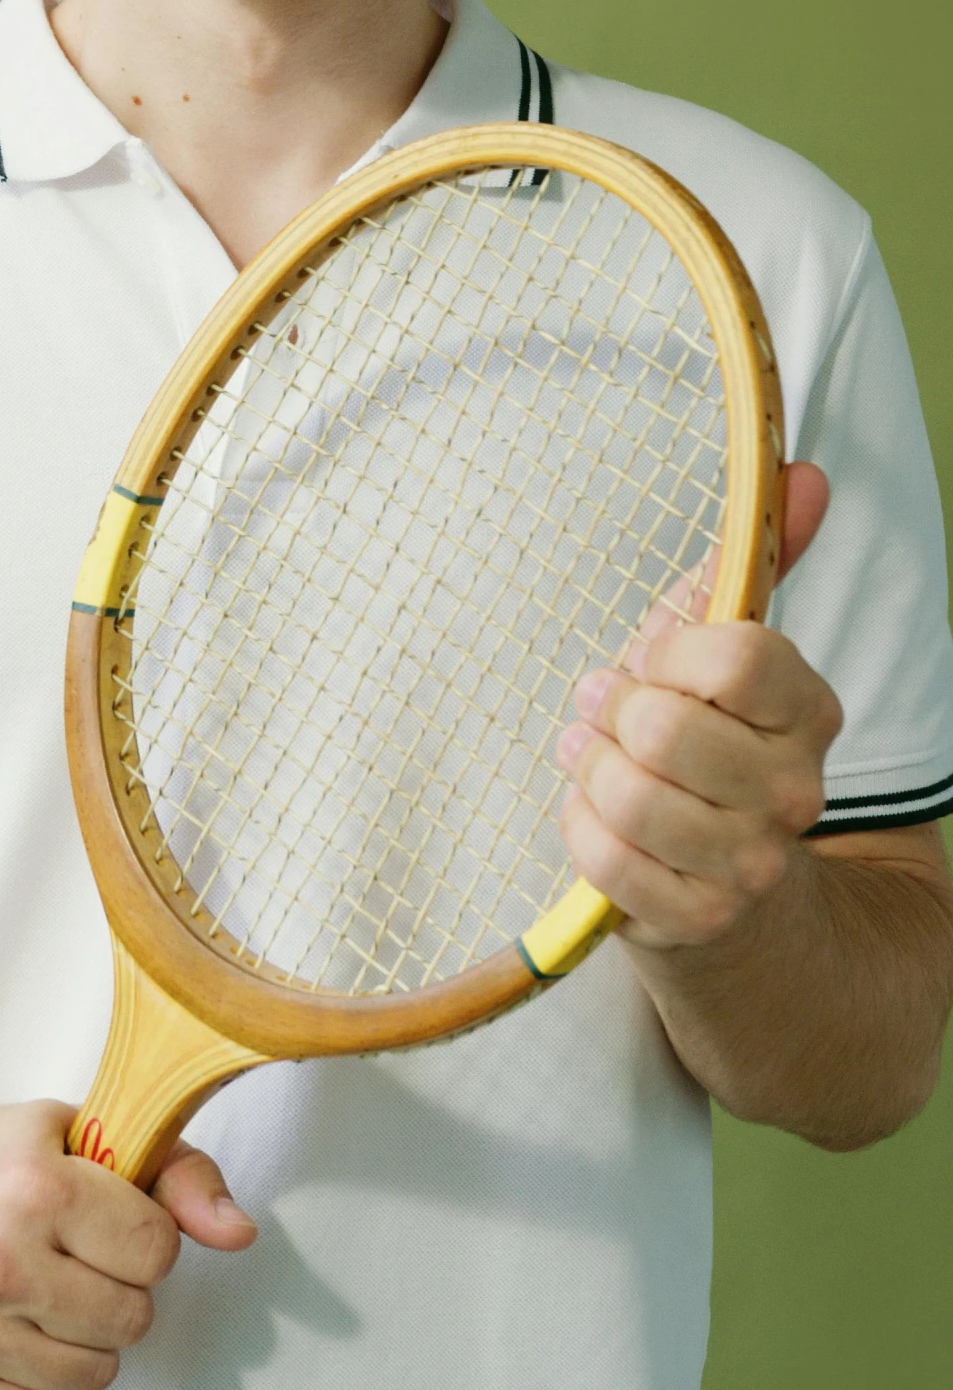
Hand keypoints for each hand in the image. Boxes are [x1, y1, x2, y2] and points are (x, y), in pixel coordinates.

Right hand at [0, 1099, 254, 1389]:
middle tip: (78, 1260)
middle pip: (131, 1320)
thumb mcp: (76, 1131)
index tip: (113, 1224)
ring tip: (51, 1296)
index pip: (156, 1250)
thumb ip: (174, 1173)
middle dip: (119, 1291)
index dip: (146, 1238)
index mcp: (37, 1190)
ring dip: (86, 1341)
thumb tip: (240, 1232)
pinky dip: (46, 1382)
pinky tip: (21, 1333)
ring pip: (94, 1376)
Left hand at [556, 462, 841, 949]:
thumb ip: (762, 559)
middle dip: (614, 711)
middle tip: (608, 708)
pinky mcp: (696, 917)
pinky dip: (579, 824)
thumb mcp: (726, 648)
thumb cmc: (707, 741)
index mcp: (810, 712)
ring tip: (595, 758)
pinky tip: (593, 811)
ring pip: (628, 795)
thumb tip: (803, 472)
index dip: (672, 652)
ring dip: (589, 768)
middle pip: (667, 730)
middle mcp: (795, 791)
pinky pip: (603, 855)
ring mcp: (750, 862)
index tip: (657, 659)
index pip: (737, 657)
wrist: (730, 883)